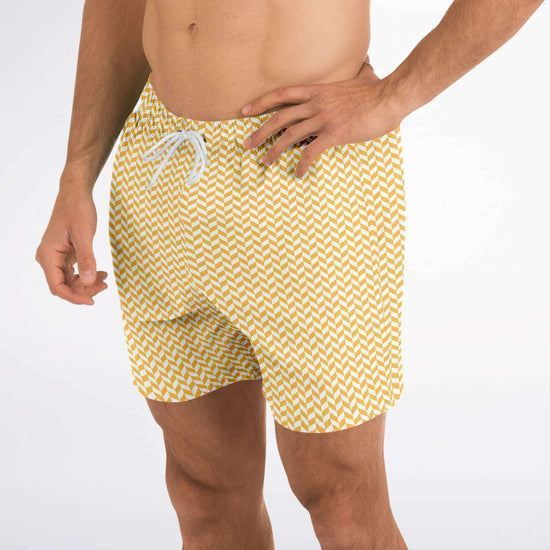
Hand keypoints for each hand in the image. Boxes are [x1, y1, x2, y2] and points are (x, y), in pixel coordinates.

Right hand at [35, 184, 107, 304]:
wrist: (76, 194)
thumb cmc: (77, 210)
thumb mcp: (84, 235)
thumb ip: (86, 259)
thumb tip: (89, 281)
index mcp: (48, 255)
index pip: (57, 286)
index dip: (74, 297)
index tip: (92, 300)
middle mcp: (49, 258)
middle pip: (64, 286)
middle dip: (84, 289)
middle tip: (105, 285)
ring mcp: (56, 257)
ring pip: (70, 280)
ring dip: (87, 283)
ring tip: (105, 279)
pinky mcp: (65, 254)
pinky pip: (74, 272)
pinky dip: (87, 274)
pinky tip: (101, 273)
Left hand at [241, 60, 403, 177]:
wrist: (390, 98)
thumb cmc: (377, 90)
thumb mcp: (364, 76)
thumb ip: (358, 71)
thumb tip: (364, 60)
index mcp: (317, 91)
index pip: (281, 94)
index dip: (260, 102)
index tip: (245, 111)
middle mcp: (315, 104)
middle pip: (279, 117)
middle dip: (259, 132)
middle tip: (246, 144)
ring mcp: (323, 118)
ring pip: (289, 135)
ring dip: (274, 150)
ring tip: (264, 162)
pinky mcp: (334, 133)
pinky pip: (311, 152)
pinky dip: (302, 164)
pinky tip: (298, 174)